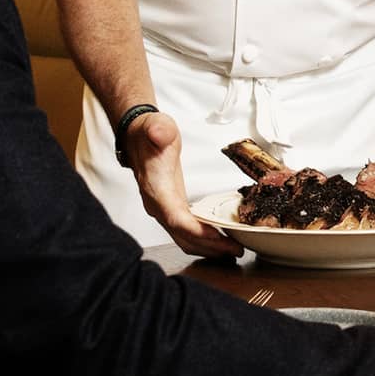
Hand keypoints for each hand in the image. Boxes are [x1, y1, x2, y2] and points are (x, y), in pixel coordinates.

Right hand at [125, 110, 241, 258]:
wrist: (137, 137)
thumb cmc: (149, 133)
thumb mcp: (157, 125)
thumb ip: (158, 129)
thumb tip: (159, 133)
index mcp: (156, 189)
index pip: (176, 219)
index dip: (197, 232)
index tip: (220, 239)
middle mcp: (157, 205)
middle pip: (183, 237)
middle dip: (210, 247)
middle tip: (237, 250)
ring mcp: (163, 210)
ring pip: (184, 239)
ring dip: (208, 248)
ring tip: (233, 250)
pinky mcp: (171, 209)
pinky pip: (186, 233)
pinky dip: (203, 241)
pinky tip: (220, 240)